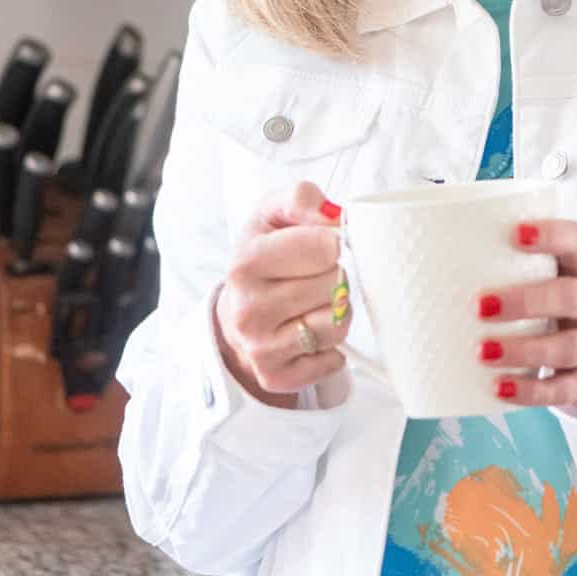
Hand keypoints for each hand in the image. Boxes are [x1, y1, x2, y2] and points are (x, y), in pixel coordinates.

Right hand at [212, 181, 350, 405]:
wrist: (237, 310)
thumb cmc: (265, 256)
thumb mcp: (273, 214)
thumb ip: (302, 198)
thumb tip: (334, 216)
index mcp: (247, 261)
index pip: (326, 247)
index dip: (336, 242)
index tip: (328, 244)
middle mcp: (248, 308)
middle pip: (336, 285)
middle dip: (338, 276)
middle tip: (320, 275)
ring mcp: (260, 347)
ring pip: (338, 324)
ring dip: (339, 311)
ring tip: (316, 301)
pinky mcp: (276, 377)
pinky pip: (333, 359)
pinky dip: (331, 346)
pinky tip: (310, 331)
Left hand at [476, 218, 576, 416]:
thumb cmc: (564, 303)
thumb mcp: (557, 277)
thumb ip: (515, 265)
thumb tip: (429, 261)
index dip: (551, 234)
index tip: (515, 233)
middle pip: (571, 296)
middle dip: (526, 301)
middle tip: (480, 306)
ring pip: (569, 346)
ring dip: (524, 349)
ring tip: (483, 352)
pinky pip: (565, 389)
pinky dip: (531, 390)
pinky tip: (500, 387)